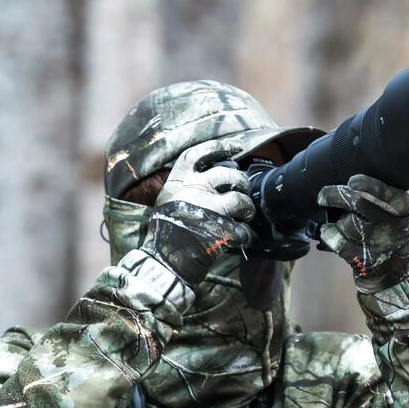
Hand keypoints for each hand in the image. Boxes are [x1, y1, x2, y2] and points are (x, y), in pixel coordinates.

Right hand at [143, 140, 256, 287]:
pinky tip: (246, 238)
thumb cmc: (162, 233)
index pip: (201, 152)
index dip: (220, 146)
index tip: (236, 147)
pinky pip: (243, 230)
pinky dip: (247, 235)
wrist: (161, 261)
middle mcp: (195, 189)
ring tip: (246, 216)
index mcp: (179, 180)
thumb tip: (204, 178)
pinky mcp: (220, 230)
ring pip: (240, 200)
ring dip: (247, 209)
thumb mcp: (166, 201)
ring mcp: (209, 209)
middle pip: (230, 175)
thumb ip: (183, 187)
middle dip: (241, 182)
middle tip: (242, 192)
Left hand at [316, 174, 408, 292]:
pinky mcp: (364, 260)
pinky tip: (327, 233)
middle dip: (335, 196)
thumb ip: (381, 199)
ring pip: (346, 223)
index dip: (369, 186)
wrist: (395, 271)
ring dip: (335, 221)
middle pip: (359, 204)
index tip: (352, 181)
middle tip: (322, 196)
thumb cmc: (390, 232)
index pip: (388, 194)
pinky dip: (329, 236)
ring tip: (334, 222)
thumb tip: (346, 185)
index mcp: (404, 209)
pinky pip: (339, 242)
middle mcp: (394, 227)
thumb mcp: (398, 213)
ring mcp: (379, 246)